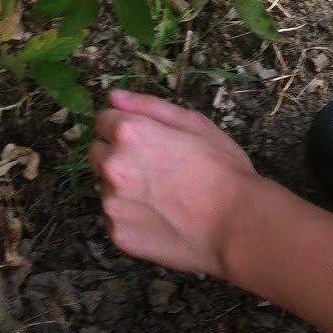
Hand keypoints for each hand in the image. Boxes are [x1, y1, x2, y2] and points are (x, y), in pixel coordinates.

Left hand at [89, 89, 257, 276]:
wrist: (236, 225)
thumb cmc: (222, 170)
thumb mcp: (194, 123)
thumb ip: (148, 106)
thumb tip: (114, 98)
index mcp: (129, 133)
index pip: (102, 121)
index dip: (125, 127)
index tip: (147, 140)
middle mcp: (112, 167)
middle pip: (96, 154)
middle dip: (117, 156)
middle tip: (156, 168)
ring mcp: (113, 204)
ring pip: (107, 189)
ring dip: (125, 189)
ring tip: (164, 197)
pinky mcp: (118, 235)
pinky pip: (116, 220)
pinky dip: (132, 218)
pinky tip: (162, 218)